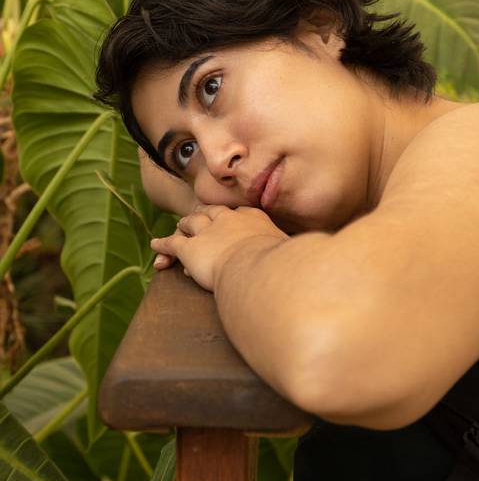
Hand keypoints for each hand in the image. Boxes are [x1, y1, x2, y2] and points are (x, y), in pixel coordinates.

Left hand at [150, 204, 289, 291]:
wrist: (258, 268)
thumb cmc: (281, 263)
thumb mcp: (293, 251)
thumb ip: (297, 251)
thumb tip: (319, 253)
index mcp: (254, 218)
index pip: (240, 214)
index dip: (234, 218)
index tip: (233, 222)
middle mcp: (229, 219)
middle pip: (213, 211)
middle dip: (206, 214)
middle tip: (201, 217)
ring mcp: (208, 231)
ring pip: (191, 223)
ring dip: (184, 225)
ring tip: (179, 227)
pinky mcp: (190, 248)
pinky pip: (173, 244)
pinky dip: (163, 245)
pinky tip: (156, 246)